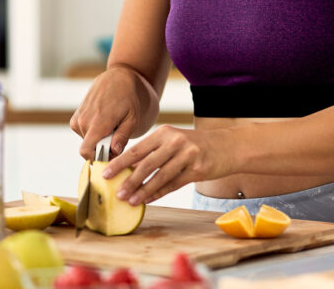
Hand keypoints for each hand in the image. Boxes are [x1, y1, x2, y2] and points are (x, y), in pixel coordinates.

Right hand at [69, 65, 159, 160]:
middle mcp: (84, 120)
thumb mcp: (133, 118)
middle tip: (117, 136)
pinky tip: (104, 121)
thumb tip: (114, 152)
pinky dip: (93, 132)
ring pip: (86, 141)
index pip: (86, 151)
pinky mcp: (76, 117)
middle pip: (89, 148)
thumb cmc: (129, 98)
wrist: (118, 77)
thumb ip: (122, 136)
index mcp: (97, 122)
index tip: (112, 154)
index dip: (98, 158)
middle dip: (102, 148)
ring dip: (98, 139)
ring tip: (112, 126)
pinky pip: (83, 133)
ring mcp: (78, 118)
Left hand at [101, 125, 222, 205]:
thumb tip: (127, 169)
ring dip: (143, 191)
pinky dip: (159, 193)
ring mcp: (188, 155)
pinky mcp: (198, 169)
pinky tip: (148, 200)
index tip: (106, 173)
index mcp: (164, 132)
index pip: (137, 149)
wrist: (227, 146)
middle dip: (129, 179)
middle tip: (116, 192)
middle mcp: (175, 142)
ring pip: (160, 176)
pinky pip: (173, 184)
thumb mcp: (173, 141)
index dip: (120, 162)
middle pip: (146, 164)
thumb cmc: (195, 145)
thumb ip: (152, 153)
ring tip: (130, 201)